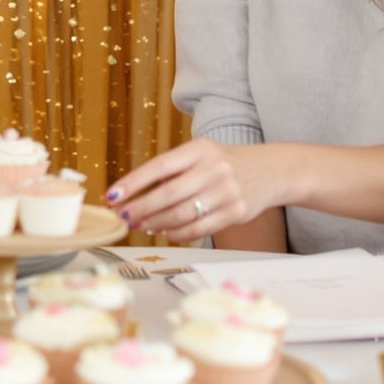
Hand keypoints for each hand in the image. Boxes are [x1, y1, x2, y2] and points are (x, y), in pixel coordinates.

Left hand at [106, 139, 278, 243]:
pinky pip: (199, 229)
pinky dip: (178, 234)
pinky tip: (166, 231)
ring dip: (156, 223)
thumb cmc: (226, 163)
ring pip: (182, 215)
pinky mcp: (235, 213)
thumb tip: (136, 195)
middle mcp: (214, 169)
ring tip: (142, 224)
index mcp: (200, 149)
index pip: (160, 166)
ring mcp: (227, 192)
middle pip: (169, 194)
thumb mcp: (202, 155)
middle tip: (124, 216)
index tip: (112, 195)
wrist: (271, 170)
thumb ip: (174, 171)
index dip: (133, 183)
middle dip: (141, 208)